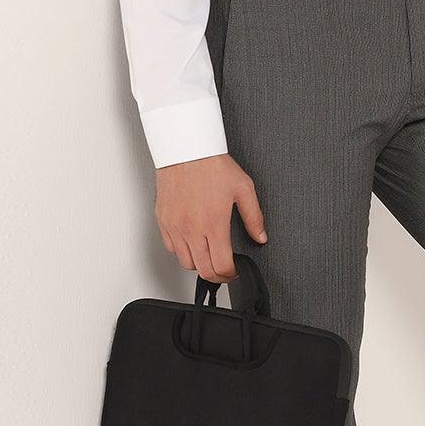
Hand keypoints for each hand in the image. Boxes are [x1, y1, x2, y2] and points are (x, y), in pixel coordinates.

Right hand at [154, 152, 267, 281]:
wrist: (186, 149)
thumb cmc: (212, 165)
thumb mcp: (244, 188)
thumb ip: (254, 217)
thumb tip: (260, 236)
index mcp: (214, 223)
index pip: (221, 265)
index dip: (231, 274)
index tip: (235, 271)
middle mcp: (192, 229)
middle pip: (203, 270)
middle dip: (217, 276)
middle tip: (225, 270)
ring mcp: (175, 226)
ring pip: (185, 262)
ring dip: (199, 263)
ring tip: (209, 254)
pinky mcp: (163, 221)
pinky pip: (170, 248)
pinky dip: (182, 250)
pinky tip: (193, 242)